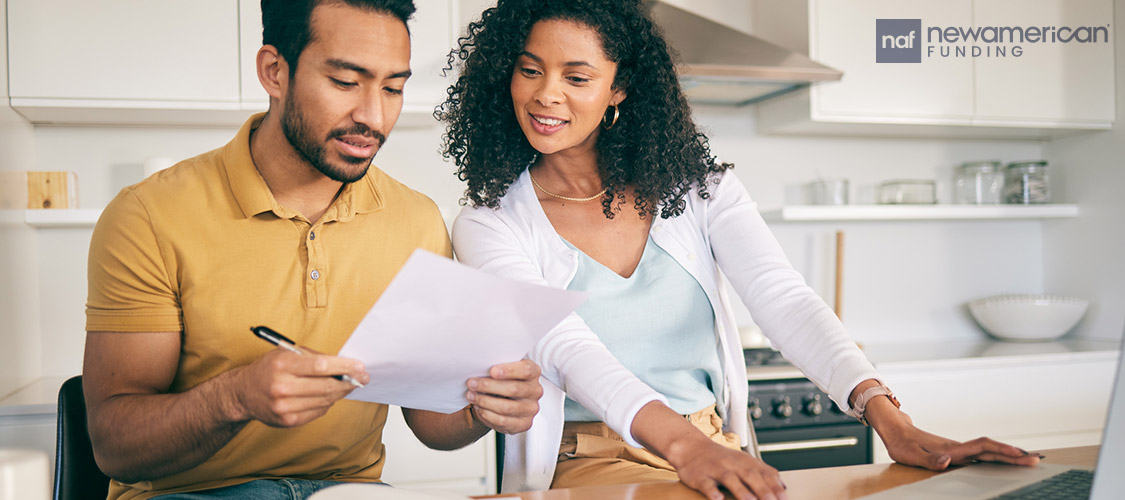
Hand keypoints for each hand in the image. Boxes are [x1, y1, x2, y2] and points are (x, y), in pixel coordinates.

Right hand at [225, 348, 369, 427]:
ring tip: (348, 385)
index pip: (321, 366)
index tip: (360, 366)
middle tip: (363, 378)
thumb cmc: (269, 369)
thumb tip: (344, 364)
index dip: (344, 367)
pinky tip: (330, 396)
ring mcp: (284, 407)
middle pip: (326, 386)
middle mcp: (282, 386)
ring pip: (324, 401)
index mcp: (282, 365)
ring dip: (340, 393)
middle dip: (349, 382)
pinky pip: (317, 412)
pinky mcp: (287, 421)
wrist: (244, 393)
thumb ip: (313, 357)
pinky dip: (327, 403)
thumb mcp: (286, 353)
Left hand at [466, 360, 542, 433]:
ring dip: (484, 401)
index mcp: (534, 372)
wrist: (502, 399)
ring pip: (506, 407)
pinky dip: (487, 414)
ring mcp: (531, 409)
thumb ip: (497, 367)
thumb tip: (479, 368)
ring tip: (471, 396)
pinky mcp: (524, 424)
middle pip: (514, 389)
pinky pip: (503, 421)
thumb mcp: (503, 369)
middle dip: (489, 386)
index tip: (492, 371)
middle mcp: (536, 391)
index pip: (526, 370)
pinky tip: (478, 407)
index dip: (509, 370)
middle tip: (472, 383)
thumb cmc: (502, 380)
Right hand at [669, 436, 786, 499]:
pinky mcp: (700, 476)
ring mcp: (715, 469)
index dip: (775, 485)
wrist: (690, 447)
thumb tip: (784, 487)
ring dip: (741, 490)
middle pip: (749, 474)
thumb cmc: (720, 459)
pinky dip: (712, 491)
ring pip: (729, 478)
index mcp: (745, 461)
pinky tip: (718, 499)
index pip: (764, 472)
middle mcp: (732, 464)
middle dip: (762, 489)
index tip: (784, 498)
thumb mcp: (743, 462)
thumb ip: (763, 473)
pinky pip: (706, 484)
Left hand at [871, 406, 1040, 469]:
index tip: (1020, 454)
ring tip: (1028, 460)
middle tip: (1036, 460)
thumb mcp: (911, 455)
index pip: (983, 448)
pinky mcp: (957, 453)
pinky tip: (1004, 461)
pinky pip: (982, 454)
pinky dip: (997, 457)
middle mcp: (959, 448)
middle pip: (991, 450)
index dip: (1002, 450)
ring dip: (1008, 455)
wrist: (896, 430)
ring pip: (989, 451)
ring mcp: (959, 450)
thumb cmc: (902, 444)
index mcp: (952, 449)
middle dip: (1013, 455)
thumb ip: (930, 459)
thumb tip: (949, 461)